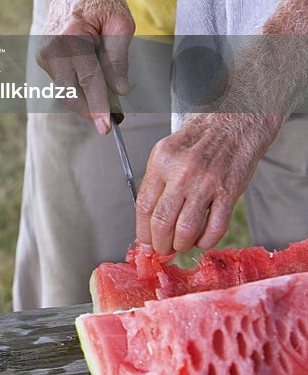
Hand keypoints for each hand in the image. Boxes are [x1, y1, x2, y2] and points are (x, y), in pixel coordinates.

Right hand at [37, 0, 134, 132]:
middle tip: (113, 116)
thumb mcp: (120, 24)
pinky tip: (90, 65)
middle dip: (92, 109)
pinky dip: (79, 84)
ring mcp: (44, 54)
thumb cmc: (100, 1)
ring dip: (88, 93)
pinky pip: (64, 83)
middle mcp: (51, 47)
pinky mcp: (43, 59)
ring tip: (103, 70)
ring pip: (67, 90)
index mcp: (71, 35)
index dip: (99, 105)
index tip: (106, 126)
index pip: (88, 79)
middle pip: (70, 92)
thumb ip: (119, 59)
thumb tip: (120, 91)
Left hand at [135, 110, 281, 254]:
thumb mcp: (168, 151)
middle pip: (162, 222)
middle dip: (159, 244)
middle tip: (162, 249)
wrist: (232, 124)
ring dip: (181, 245)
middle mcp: (181, 172)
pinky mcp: (229, 192)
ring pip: (186, 230)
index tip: (144, 243)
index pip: (144, 205)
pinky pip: (214, 229)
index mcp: (162, 160)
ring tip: (181, 245)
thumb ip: (157, 183)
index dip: (142, 231)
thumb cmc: (198, 140)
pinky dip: (206, 241)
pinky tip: (202, 239)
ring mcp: (206, 183)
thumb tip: (149, 222)